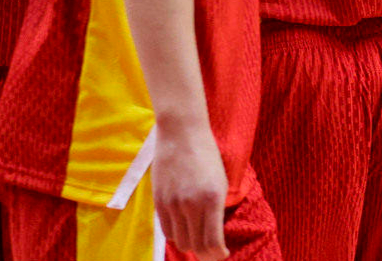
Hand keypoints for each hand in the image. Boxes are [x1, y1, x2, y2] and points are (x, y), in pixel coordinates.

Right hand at [153, 125, 228, 260]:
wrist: (181, 133)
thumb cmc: (207, 155)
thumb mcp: (220, 182)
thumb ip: (216, 209)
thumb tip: (214, 236)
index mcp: (212, 199)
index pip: (213, 242)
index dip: (218, 254)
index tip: (222, 255)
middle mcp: (192, 204)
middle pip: (196, 246)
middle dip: (206, 254)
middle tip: (212, 251)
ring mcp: (173, 204)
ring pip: (180, 241)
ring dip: (190, 244)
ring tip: (198, 238)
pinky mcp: (159, 201)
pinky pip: (166, 230)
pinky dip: (176, 234)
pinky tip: (184, 229)